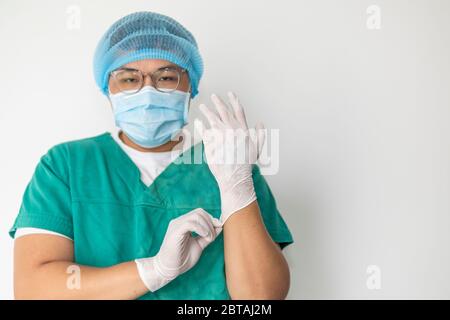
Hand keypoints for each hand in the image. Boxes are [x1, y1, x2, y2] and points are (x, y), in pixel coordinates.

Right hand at [135, 208, 221, 291]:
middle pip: (199, 212)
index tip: (219, 227)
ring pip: (196, 216)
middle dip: (210, 222)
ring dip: (207, 226)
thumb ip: (208, 236)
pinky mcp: (175, 232)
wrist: (169, 270)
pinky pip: (189, 223)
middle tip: (213, 236)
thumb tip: (219, 226)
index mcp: (184, 223)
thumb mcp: (199, 245)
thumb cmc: (182, 259)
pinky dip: (200, 228)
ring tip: (209, 238)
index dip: (211, 219)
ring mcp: (176, 225)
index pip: (200, 213)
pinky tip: (204, 235)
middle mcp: (179, 222)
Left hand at [194, 92, 265, 223]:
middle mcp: (231, 130)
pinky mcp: (211, 142)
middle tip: (213, 96)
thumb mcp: (257, 149)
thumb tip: (260, 123)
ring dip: (207, 111)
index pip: (238, 111)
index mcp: (243, 130)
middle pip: (224, 111)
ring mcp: (220, 135)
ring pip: (212, 118)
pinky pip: (203, 130)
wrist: (235, 176)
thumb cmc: (246, 165)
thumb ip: (259, 135)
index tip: (230, 93)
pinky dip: (199, 125)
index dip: (234, 100)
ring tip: (202, 106)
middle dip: (218, 102)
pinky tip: (197, 121)